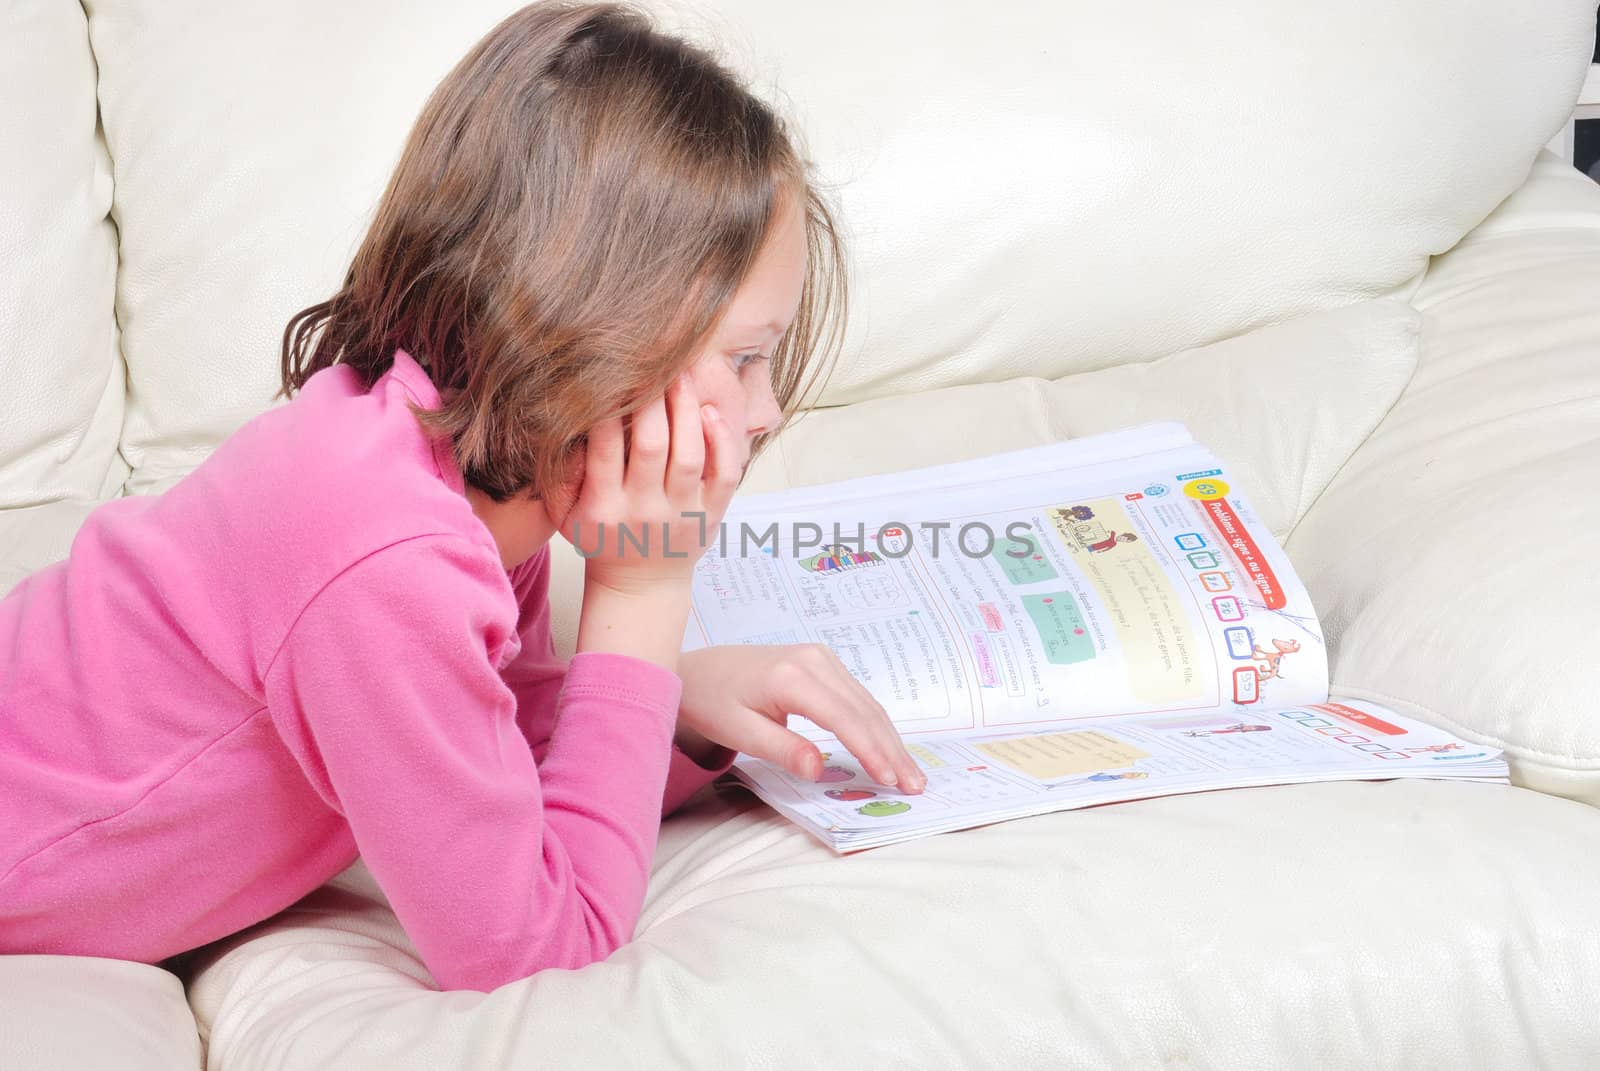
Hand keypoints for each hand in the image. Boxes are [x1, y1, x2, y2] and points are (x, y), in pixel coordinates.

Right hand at [567, 375, 742, 667]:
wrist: (640, 586)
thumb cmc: (601, 537)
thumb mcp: (565, 515)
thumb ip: (561, 473)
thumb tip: (564, 420)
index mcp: (603, 509)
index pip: (605, 449)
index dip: (608, 408)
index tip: (610, 372)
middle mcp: (644, 511)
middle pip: (651, 445)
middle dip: (652, 398)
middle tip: (653, 359)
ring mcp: (683, 514)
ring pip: (690, 454)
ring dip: (686, 409)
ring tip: (681, 372)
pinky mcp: (713, 515)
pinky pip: (725, 474)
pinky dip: (722, 441)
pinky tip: (709, 412)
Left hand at [677, 644, 927, 792]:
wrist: (698, 669)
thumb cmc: (713, 701)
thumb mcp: (738, 731)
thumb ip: (781, 748)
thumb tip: (818, 770)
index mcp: (792, 677)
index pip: (844, 718)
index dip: (871, 751)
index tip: (891, 780)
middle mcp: (814, 660)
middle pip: (864, 710)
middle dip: (892, 750)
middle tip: (914, 786)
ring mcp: (822, 658)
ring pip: (867, 704)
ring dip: (890, 740)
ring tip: (910, 774)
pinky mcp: (823, 663)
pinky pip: (857, 698)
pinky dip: (875, 725)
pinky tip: (888, 749)